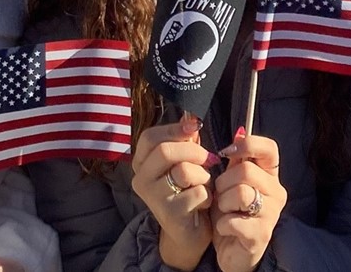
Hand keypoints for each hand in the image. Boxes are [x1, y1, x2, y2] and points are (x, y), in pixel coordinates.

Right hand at [131, 113, 214, 268]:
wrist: (188, 232)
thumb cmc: (188, 191)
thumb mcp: (185, 163)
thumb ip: (186, 142)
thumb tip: (192, 119)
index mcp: (141, 163)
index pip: (150, 137)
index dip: (174, 129)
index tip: (195, 127)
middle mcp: (141, 179)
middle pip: (166, 151)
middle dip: (194, 151)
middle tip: (209, 159)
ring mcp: (153, 197)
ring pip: (184, 171)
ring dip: (203, 176)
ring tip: (204, 185)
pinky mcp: (169, 213)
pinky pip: (197, 192)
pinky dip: (208, 195)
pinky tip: (204, 203)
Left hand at [211, 131, 284, 271]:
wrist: (232, 251)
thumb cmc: (231, 214)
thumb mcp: (230, 183)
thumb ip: (235, 161)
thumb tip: (239, 130)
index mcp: (270, 176)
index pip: (270, 148)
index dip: (247, 144)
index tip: (226, 152)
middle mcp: (277, 192)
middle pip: (246, 171)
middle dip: (223, 183)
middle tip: (221, 196)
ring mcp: (272, 214)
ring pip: (240, 193)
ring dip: (223, 204)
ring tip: (225, 213)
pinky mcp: (262, 234)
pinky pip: (234, 220)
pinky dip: (222, 224)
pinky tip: (226, 229)